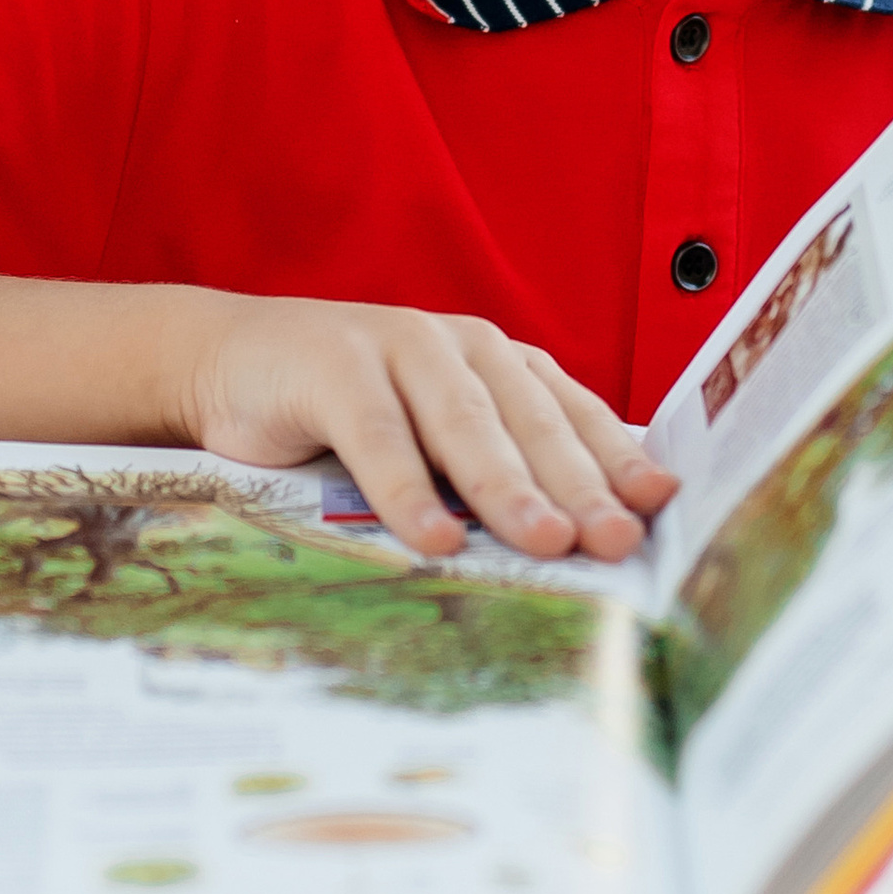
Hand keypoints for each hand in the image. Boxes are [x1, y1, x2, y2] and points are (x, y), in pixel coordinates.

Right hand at [160, 290, 677, 563]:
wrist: (232, 363)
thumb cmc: (349, 417)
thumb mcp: (429, 440)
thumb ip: (492, 472)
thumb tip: (579, 547)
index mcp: (498, 364)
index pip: (572, 414)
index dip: (616, 460)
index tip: (660, 509)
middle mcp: (461, 346)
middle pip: (533, 423)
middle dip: (580, 485)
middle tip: (617, 542)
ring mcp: (397, 346)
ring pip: (467, 425)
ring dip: (508, 488)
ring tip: (547, 543)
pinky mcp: (333, 365)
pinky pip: (379, 435)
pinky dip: (408, 490)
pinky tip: (435, 538)